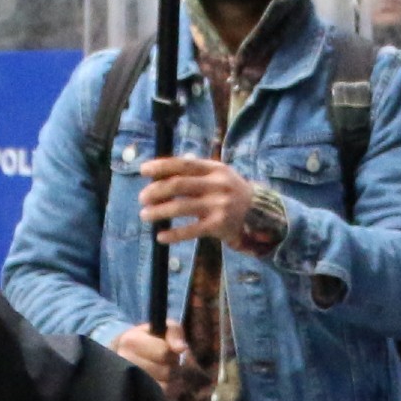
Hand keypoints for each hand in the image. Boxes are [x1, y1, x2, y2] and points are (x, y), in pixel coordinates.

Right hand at [108, 323, 205, 400]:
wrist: (124, 360)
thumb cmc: (148, 342)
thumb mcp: (162, 329)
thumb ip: (174, 332)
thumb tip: (181, 348)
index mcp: (129, 340)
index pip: (164, 352)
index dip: (170, 352)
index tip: (165, 351)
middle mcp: (124, 361)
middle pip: (165, 371)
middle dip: (171, 368)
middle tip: (163, 364)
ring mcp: (126, 382)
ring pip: (165, 387)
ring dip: (170, 381)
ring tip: (161, 374)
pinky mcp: (133, 399)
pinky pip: (161, 399)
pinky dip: (167, 392)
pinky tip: (160, 385)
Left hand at [138, 154, 260, 248]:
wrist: (258, 212)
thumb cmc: (230, 190)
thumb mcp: (218, 173)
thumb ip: (194, 169)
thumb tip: (162, 169)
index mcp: (214, 168)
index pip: (183, 164)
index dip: (161, 166)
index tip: (143, 170)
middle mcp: (217, 185)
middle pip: (178, 185)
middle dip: (155, 191)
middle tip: (142, 198)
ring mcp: (218, 205)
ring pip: (181, 207)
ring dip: (158, 212)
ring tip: (144, 215)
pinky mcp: (218, 225)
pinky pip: (191, 230)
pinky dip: (173, 234)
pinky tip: (161, 236)